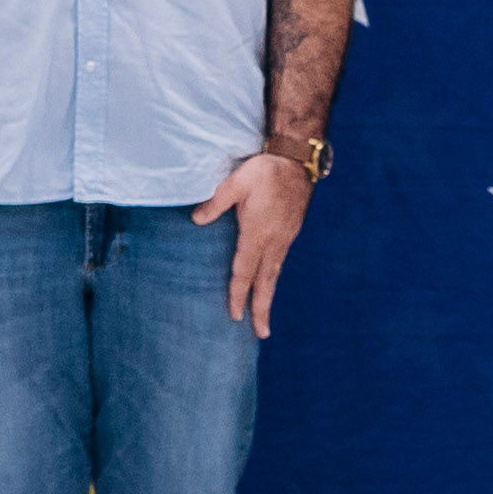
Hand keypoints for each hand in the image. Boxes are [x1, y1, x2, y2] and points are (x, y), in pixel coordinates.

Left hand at [197, 150, 312, 333]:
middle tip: (261, 333)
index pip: (245, 272)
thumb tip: (197, 220)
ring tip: (265, 318)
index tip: (235, 316)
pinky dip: (273, 279)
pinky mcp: (291, 232)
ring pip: (275, 274)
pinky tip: (268, 284)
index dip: (239, 295)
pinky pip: (280, 262)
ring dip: (269, 297)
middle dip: (262, 309)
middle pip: (266, 283)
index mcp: (257, 233)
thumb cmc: (264, 170)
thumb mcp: (235, 182)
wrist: (296, 160)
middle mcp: (274, 241)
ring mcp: (285, 238)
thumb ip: (216, 202)